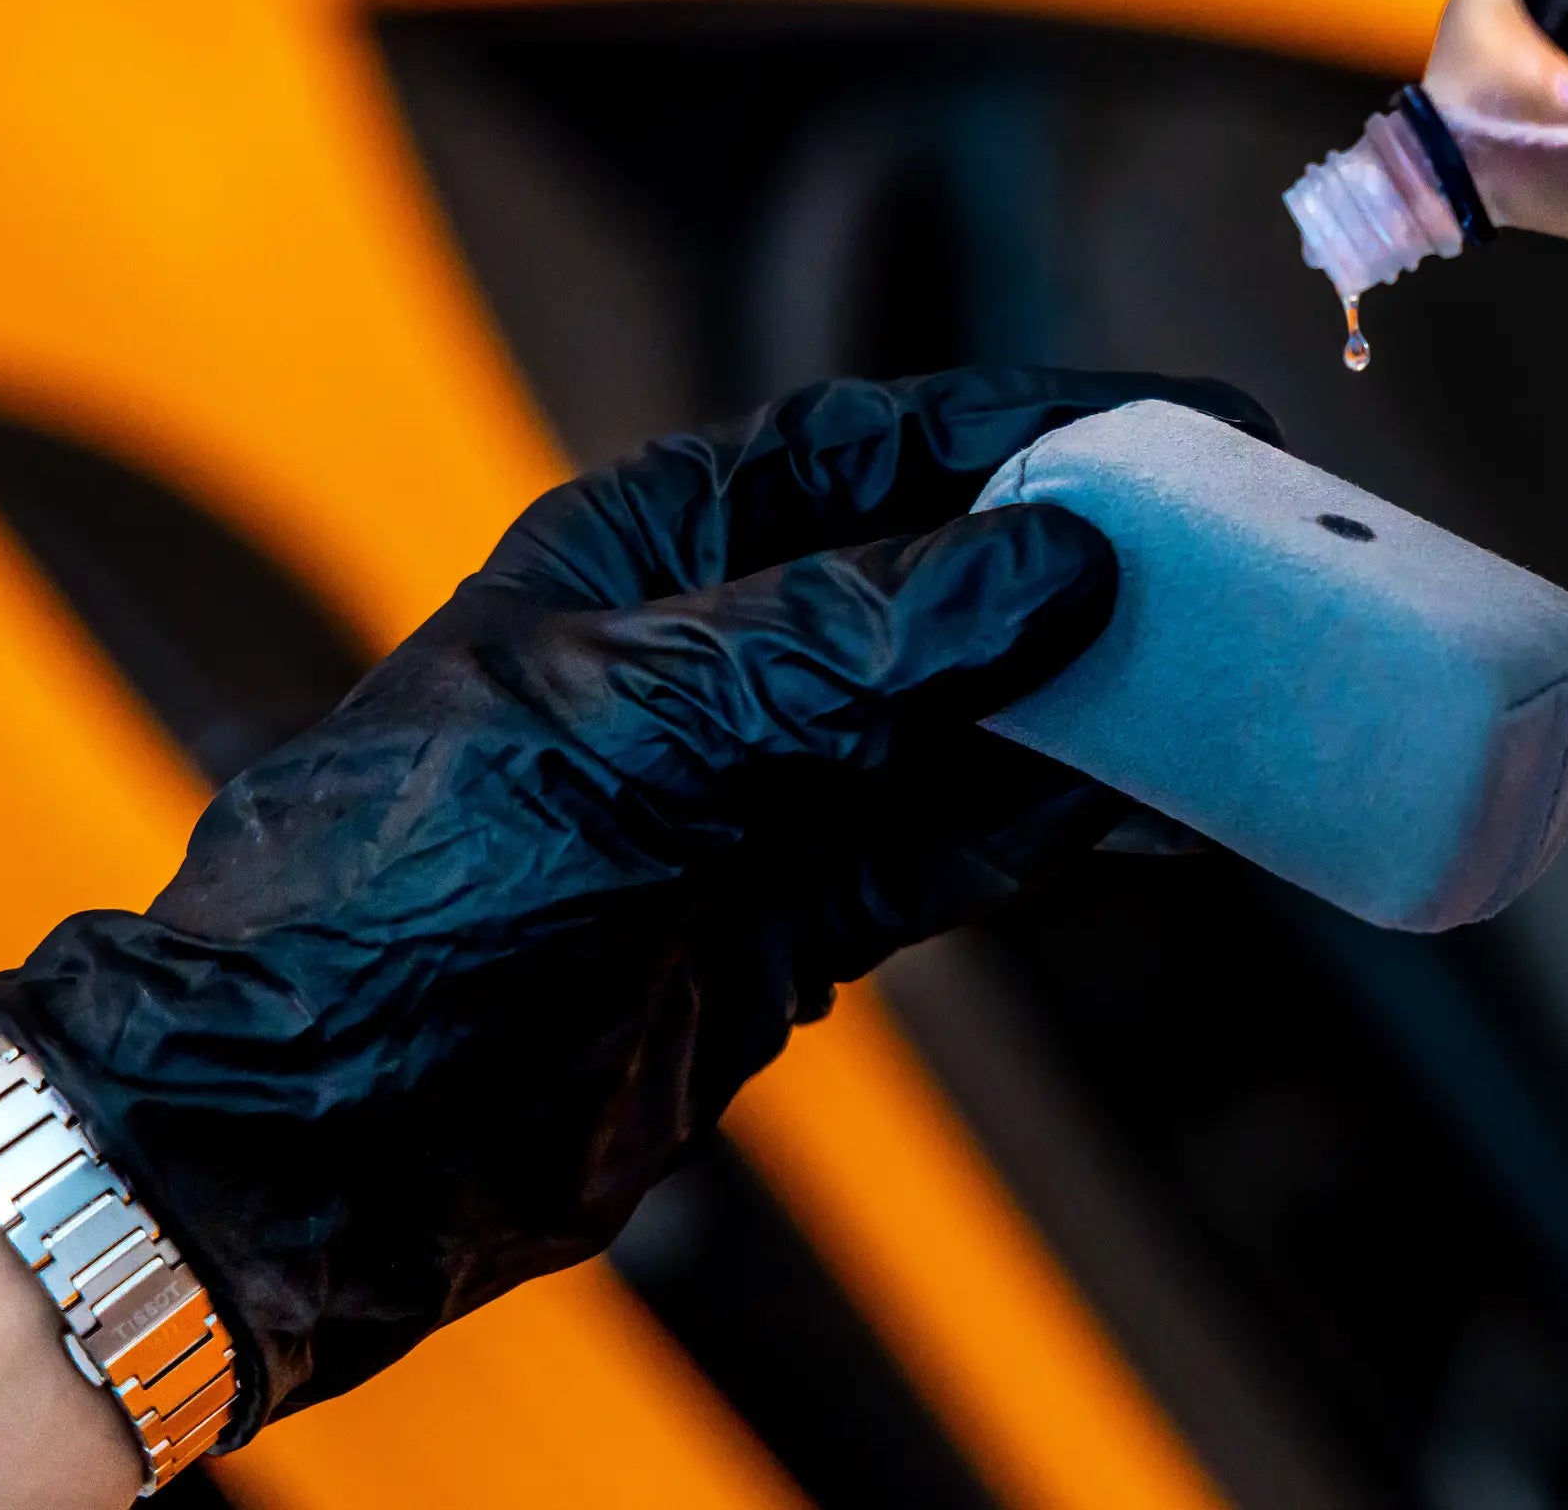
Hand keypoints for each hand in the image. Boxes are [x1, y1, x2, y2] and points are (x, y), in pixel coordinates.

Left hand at [0, 367, 1273, 1445]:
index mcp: (661, 550)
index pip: (890, 443)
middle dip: (1106, 568)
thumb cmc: (391, 895)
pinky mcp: (799, 914)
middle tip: (1259, 565)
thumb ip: (856, 646)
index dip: (1047, 423)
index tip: (1194, 429)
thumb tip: (1052, 563)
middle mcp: (729, 655)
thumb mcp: (636, 727)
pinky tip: (1163, 812)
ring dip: (1111, 706)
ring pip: (986, 718)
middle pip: (961, 576)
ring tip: (1246, 690)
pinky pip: (969, 845)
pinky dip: (1068, 828)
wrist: (308, 1144)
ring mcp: (771, 788)